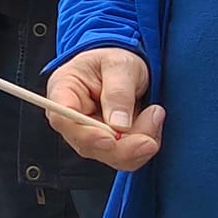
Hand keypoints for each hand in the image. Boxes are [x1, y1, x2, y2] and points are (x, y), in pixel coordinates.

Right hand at [45, 48, 158, 169]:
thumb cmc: (116, 60)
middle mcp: (72, 119)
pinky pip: (126, 157)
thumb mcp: (120, 65)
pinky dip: (144, 146)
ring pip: (110, 156)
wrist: (127, 67)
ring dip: (138, 145)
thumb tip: (118, 125)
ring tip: (155, 114)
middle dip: (122, 147)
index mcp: (64, 91)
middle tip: (149, 138)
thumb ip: (118, 92)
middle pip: (88, 146)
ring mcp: (90, 135)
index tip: (110, 139)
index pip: (62, 119)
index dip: (84, 134)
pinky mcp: (108, 145)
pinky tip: (152, 122)